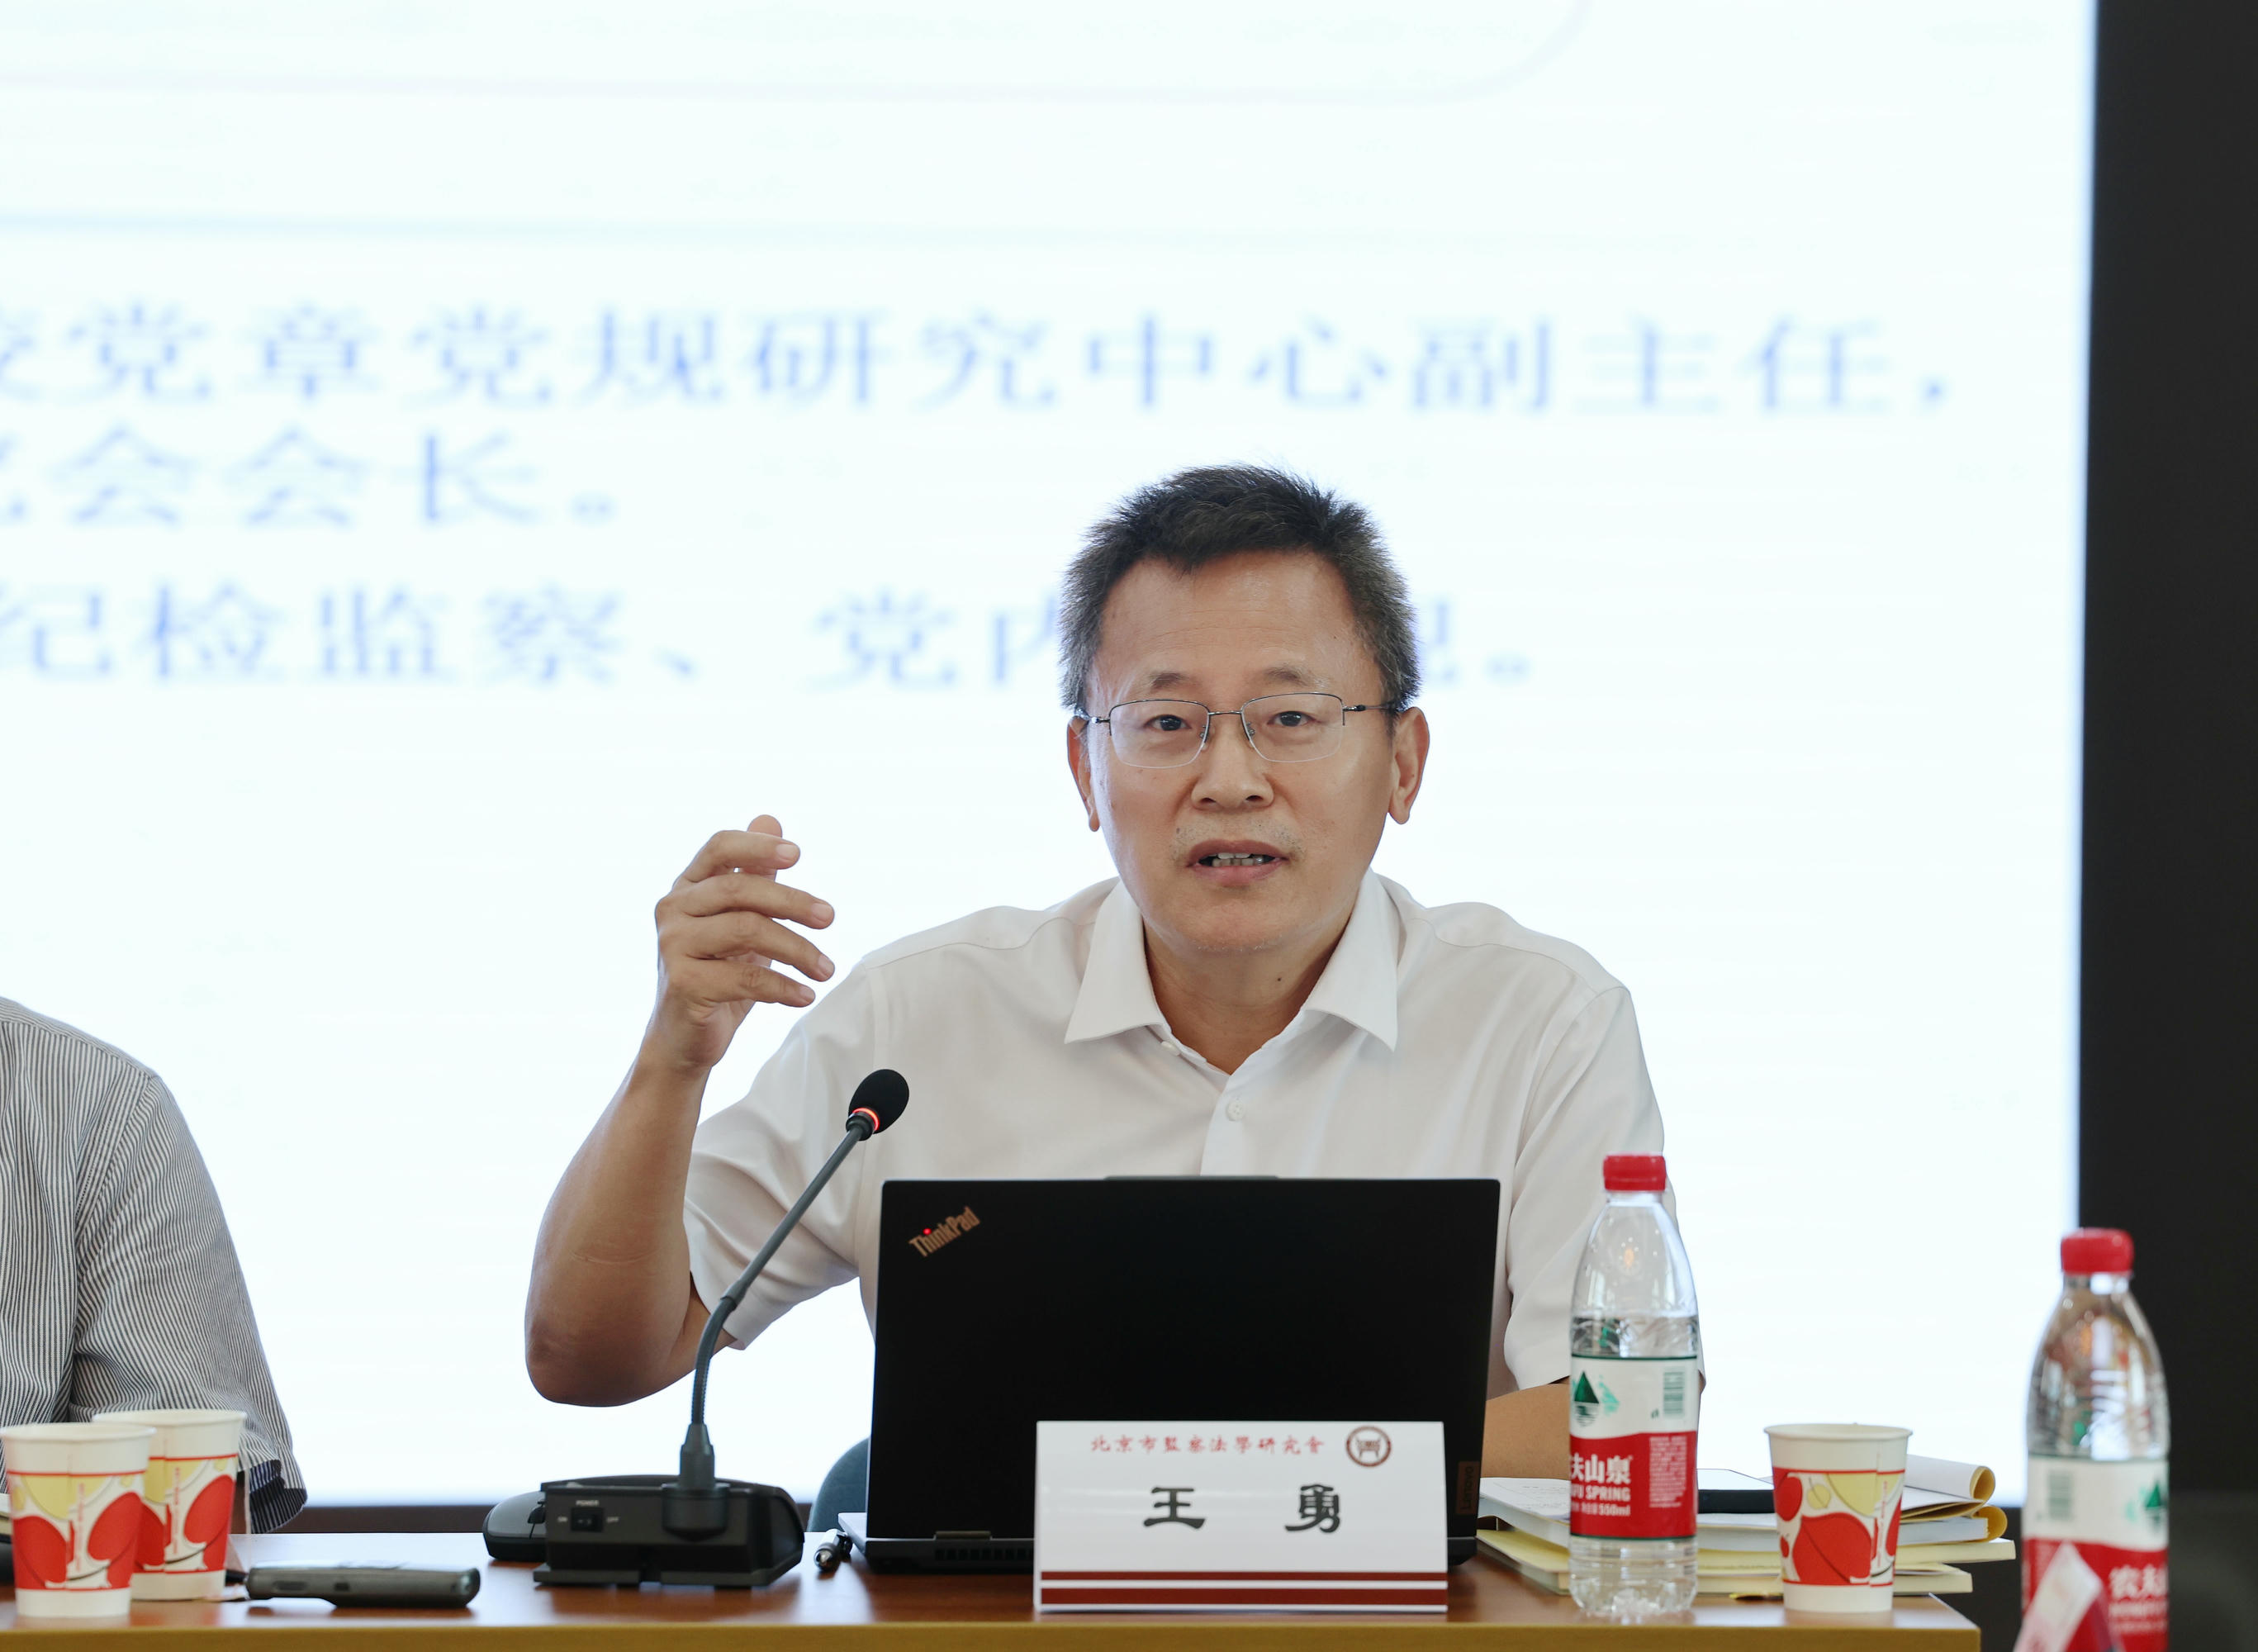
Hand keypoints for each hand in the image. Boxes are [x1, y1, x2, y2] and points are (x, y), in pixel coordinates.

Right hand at [646, 814, 835, 1074]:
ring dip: (797, 950)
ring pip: (746, 931)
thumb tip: (770, 819)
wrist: (685, 1035)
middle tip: (829, 917)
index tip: (798, 855)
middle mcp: (674, 909)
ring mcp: (674, 946)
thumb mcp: (739, 919)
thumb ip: (754, 874)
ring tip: (826, 969)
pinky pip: (744, 978)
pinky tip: (805, 995)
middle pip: (739, 890)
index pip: (719, 848)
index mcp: (688, 886)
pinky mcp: (683, 983)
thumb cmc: (718, 970)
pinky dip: (782, 987)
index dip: (758, 846)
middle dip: (792, 901)